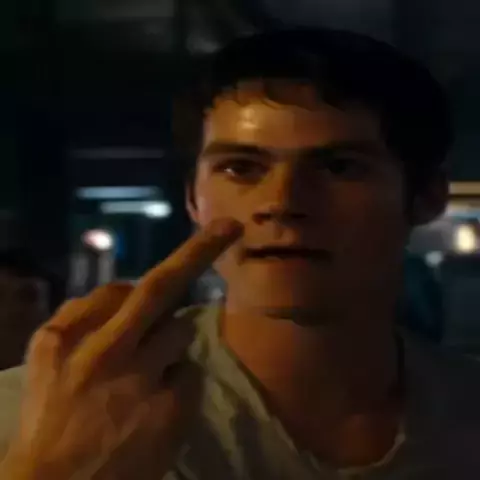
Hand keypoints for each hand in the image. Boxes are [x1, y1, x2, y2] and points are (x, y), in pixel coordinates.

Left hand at [1, 219, 242, 479]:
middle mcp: (112, 358)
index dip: (194, 328)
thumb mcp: (169, 435)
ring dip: (141, 298)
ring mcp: (75, 344)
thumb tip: (181, 344)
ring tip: (140, 318)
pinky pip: (86, 303)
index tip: (223, 269)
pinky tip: (107, 323)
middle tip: (222, 228)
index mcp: (150, 390)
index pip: (185, 334)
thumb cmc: (118, 465)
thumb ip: (184, 383)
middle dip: (195, 252)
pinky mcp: (48, 339)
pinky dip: (105, 308)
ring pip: (124, 291)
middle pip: (159, 289)